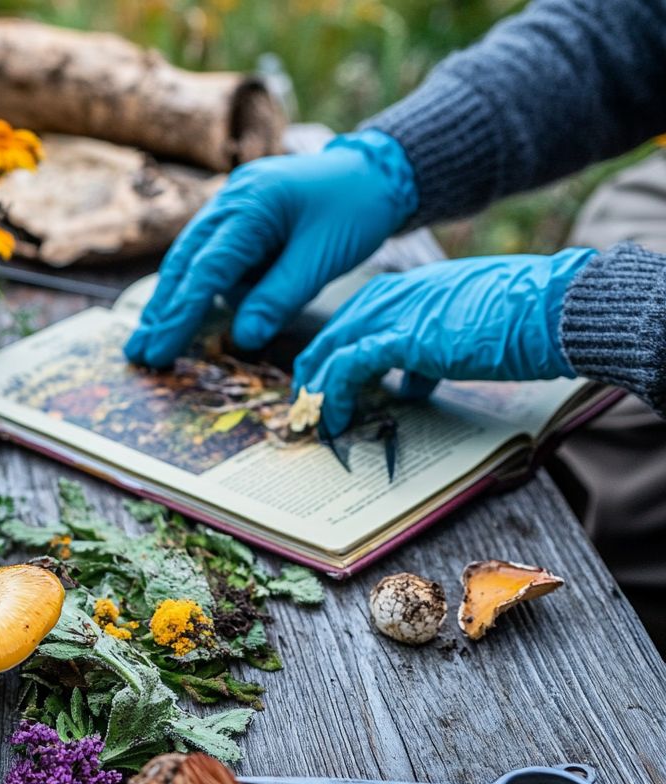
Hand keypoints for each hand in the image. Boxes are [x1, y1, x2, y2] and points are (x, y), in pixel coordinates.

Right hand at [124, 130, 417, 367]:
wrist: (375, 170)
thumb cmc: (356, 208)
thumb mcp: (323, 258)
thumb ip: (280, 297)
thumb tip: (243, 338)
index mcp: (252, 205)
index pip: (207, 269)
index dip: (180, 314)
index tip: (160, 349)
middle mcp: (230, 201)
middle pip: (184, 263)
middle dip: (159, 311)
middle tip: (137, 352)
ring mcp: (229, 206)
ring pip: (189, 259)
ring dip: (169, 301)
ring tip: (148, 340)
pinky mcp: (236, 219)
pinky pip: (207, 256)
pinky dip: (192, 287)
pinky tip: (178, 314)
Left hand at [293, 249, 596, 435]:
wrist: (555, 308)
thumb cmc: (525, 320)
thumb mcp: (467, 331)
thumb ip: (431, 353)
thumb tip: (412, 384)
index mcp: (413, 287)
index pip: (357, 316)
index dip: (336, 351)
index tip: (326, 382)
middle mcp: (398, 293)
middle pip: (335, 330)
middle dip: (315, 368)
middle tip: (305, 401)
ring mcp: (398, 312)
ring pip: (333, 347)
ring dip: (319, 386)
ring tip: (312, 416)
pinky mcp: (404, 337)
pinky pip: (350, 366)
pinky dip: (336, 394)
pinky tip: (335, 419)